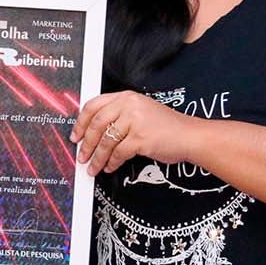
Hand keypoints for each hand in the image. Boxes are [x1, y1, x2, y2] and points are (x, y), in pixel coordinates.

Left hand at [72, 90, 198, 175]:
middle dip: (86, 143)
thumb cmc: (166, 127)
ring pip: (106, 141)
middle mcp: (129, 105)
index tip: (76, 135)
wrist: (189, 136)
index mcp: (126, 97)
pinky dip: (112, 163)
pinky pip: (118, 153)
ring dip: (97, 157)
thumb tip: (93, 133)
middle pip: (96, 124)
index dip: (81, 122)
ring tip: (93, 166)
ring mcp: (135, 121)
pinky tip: (110, 167)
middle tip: (81, 155)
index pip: (93, 105)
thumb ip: (118, 116)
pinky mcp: (141, 138)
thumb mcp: (140, 112)